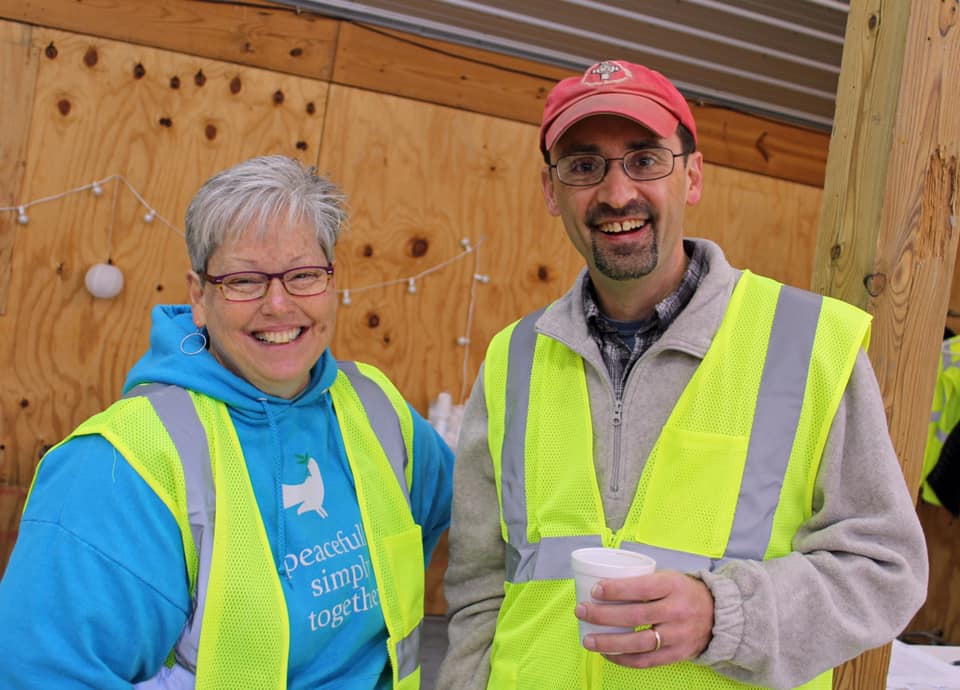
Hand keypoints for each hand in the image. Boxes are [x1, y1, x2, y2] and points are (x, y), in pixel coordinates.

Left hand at [574, 570, 714, 667]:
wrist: (718, 615)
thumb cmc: (682, 592)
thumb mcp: (668, 578)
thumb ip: (642, 582)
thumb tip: (602, 585)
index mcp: (673, 586)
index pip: (640, 588)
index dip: (616, 590)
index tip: (595, 590)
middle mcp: (676, 611)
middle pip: (635, 616)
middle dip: (603, 615)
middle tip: (581, 611)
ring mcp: (678, 636)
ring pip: (638, 643)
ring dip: (609, 642)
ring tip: (588, 639)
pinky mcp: (677, 654)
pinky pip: (646, 661)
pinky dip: (623, 659)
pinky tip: (607, 654)